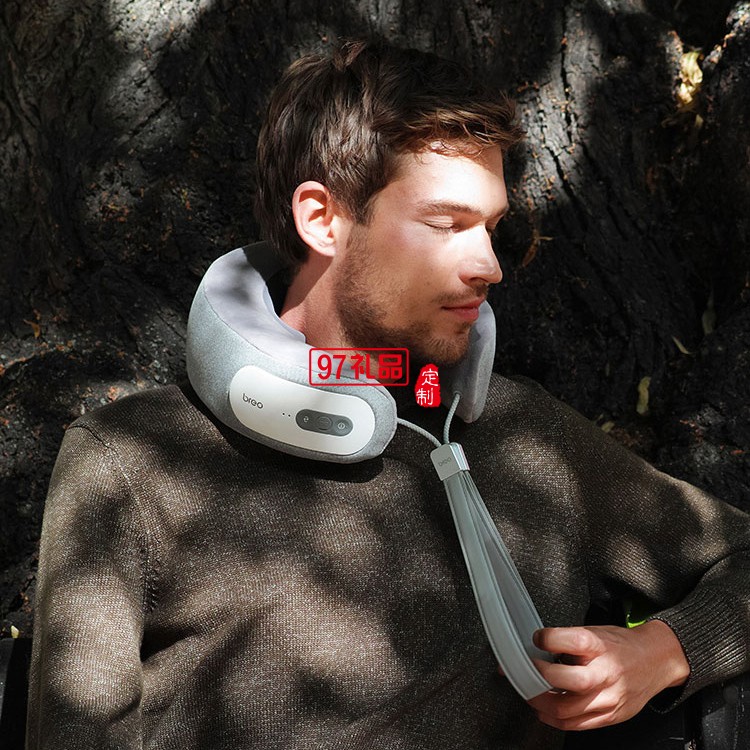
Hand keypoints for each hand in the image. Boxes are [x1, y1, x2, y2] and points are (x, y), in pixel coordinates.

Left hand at [522, 621, 689, 730]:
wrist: (656, 660)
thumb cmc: (621, 645)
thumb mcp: (595, 632)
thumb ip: (568, 641)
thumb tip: (536, 646)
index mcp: (598, 645)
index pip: (564, 640)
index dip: (544, 639)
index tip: (536, 639)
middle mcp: (605, 673)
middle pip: (565, 680)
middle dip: (538, 677)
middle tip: (525, 671)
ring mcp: (608, 698)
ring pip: (566, 709)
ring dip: (540, 703)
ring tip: (531, 693)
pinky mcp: (610, 716)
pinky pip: (576, 724)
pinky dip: (555, 719)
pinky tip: (546, 710)